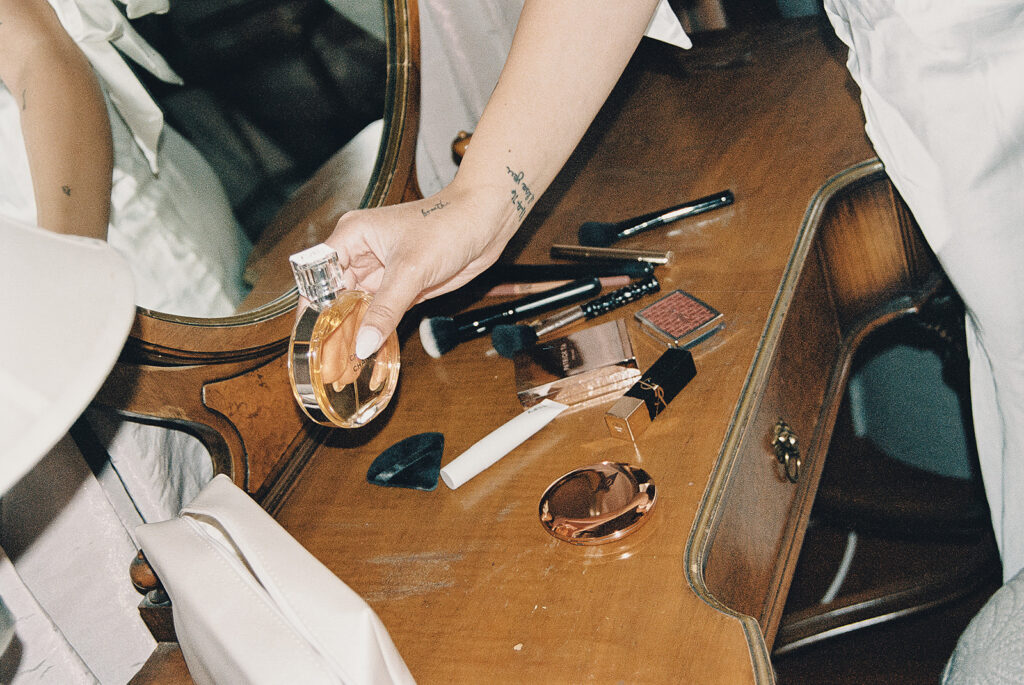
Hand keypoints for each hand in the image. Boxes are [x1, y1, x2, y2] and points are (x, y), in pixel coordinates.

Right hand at [323, 185, 515, 358]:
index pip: (317, 275)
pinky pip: (381, 313)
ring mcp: (382, 272)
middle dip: (330, 326)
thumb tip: (363, 343)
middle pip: (334, 296)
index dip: (311, 306)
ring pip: (357, 307)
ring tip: (340, 364)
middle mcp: (362, 254)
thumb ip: (385, 309)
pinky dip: (374, 331)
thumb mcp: (411, 270)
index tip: (309, 336)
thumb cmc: (448, 225)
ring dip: (351, 332)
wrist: (485, 222)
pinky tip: (366, 352)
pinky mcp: (402, 287)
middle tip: (324, 360)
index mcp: (352, 236)